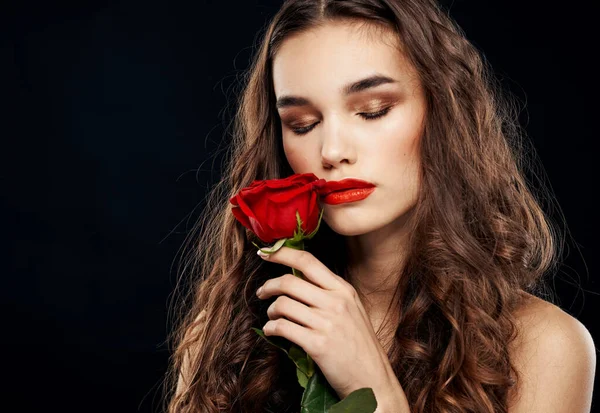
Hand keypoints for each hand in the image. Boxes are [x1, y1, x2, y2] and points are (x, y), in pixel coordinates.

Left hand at [256, 246, 400, 401]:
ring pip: (283, 304)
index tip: (266, 253)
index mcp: (343, 290)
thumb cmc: (359, 345)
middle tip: (261, 292)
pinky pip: (282, 328)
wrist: (372, 379)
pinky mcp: (318, 345)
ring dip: (270, 310)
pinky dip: (271, 328)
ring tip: (272, 317)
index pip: (308, 261)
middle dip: (268, 285)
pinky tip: (272, 331)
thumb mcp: (351, 309)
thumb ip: (328, 293)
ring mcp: (327, 323)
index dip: (282, 254)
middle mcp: (336, 302)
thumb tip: (296, 278)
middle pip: (290, 282)